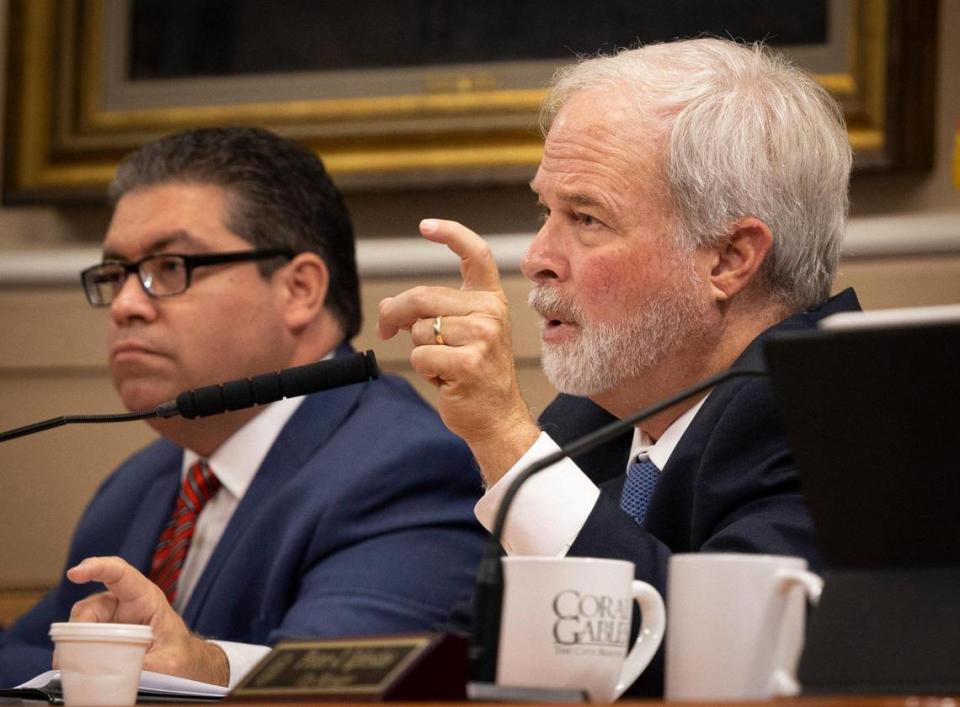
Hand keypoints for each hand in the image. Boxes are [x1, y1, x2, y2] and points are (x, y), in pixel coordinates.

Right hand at [63, 556, 229, 685]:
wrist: (180, 662)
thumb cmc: (178, 654)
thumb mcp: (169, 662)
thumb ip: (145, 666)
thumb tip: (115, 673)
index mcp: (145, 598)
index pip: (120, 573)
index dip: (97, 568)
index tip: (74, 573)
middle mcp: (122, 603)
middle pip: (90, 606)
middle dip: (79, 629)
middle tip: (77, 654)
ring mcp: (108, 619)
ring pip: (80, 626)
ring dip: (74, 646)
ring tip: (77, 667)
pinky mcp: (100, 634)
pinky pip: (79, 640)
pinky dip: (74, 654)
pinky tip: (75, 669)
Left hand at [377, 219, 539, 483]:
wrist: (497, 417)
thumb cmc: (475, 376)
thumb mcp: (460, 335)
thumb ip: (432, 313)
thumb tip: (389, 307)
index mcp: (490, 300)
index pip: (475, 254)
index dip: (451, 233)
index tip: (426, 226)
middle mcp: (491, 313)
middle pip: (422, 296)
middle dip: (394, 313)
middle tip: (385, 329)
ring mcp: (483, 337)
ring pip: (419, 329)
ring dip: (419, 349)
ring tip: (443, 365)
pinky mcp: (469, 363)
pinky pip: (421, 355)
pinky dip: (423, 369)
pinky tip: (445, 379)